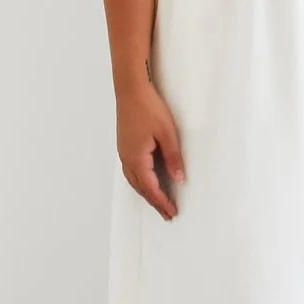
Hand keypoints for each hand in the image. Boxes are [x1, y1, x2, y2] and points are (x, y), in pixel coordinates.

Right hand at [116, 79, 184, 219]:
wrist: (130, 89)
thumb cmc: (148, 107)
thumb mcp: (167, 133)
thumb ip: (173, 157)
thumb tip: (179, 178)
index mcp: (137, 158)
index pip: (151, 188)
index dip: (162, 202)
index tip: (172, 213)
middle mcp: (127, 159)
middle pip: (141, 188)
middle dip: (155, 202)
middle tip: (167, 214)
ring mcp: (123, 152)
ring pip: (134, 181)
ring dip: (146, 193)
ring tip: (158, 202)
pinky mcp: (124, 145)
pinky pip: (131, 171)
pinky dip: (140, 181)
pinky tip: (146, 181)